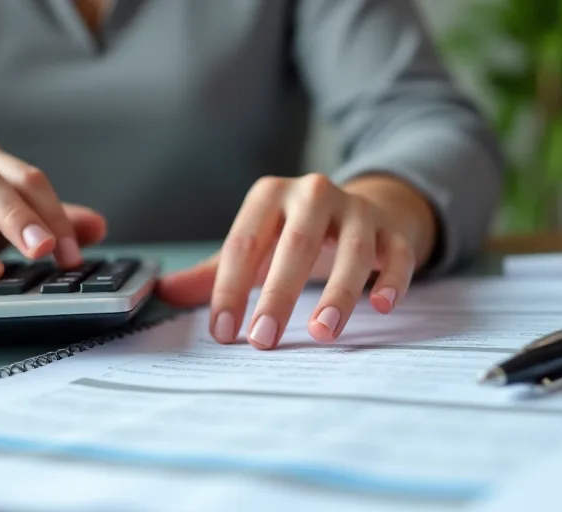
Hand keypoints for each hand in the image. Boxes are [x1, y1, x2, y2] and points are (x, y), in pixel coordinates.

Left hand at [157, 173, 437, 348]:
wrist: (366, 210)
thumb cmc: (298, 235)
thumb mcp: (257, 245)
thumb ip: (215, 272)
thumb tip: (164, 293)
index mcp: (270, 196)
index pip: (244, 243)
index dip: (231, 289)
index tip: (223, 332)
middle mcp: (314, 194)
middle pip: (296, 244)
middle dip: (277, 293)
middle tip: (264, 339)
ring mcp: (358, 211)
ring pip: (352, 250)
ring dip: (338, 292)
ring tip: (321, 332)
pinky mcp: (394, 231)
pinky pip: (397, 254)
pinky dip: (392, 278)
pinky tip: (382, 305)